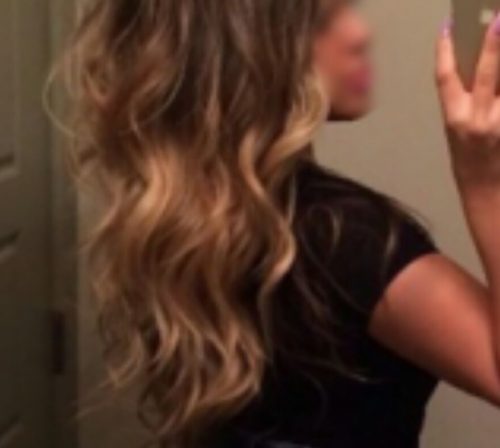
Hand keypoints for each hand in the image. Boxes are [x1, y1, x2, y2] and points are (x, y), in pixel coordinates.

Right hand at [435, 14, 499, 188]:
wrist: (487, 193)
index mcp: (455, 119)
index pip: (445, 79)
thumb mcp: (456, 131)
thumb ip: (466, 102)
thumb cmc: (468, 163)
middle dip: (493, 44)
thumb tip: (478, 70)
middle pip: (487, 73)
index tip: (447, 29)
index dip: (445, 52)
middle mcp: (477, 120)